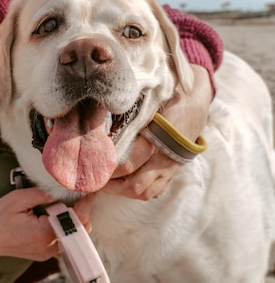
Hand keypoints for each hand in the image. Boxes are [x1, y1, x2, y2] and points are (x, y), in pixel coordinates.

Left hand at [101, 64, 212, 200]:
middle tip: (96, 180)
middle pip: (136, 185)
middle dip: (113, 187)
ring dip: (125, 192)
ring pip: (147, 192)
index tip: (94, 166)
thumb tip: (103, 128)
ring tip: (107, 185)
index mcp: (157, 139)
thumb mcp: (147, 103)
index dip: (109, 169)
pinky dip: (141, 192)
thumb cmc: (167, 98)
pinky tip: (126, 186)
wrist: (196, 101)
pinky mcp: (176, 170)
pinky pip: (158, 190)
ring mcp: (172, 167)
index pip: (128, 163)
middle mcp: (165, 158)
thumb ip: (128, 118)